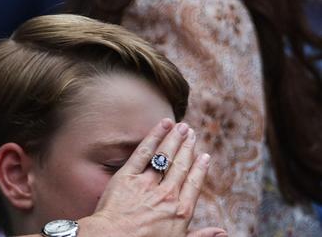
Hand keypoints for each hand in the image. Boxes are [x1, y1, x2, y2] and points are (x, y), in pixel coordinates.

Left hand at [78, 119, 226, 236]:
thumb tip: (224, 232)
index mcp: (180, 211)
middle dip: (187, 147)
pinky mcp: (127, 176)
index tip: (205, 156)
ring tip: (181, 126)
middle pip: (180, 166)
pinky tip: (162, 125)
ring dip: (174, 139)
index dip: (200, 168)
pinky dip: (154, 136)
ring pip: (164, 156)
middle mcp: (167, 195)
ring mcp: (147, 184)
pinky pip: (143, 153)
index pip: (193, 183)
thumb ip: (201, 236)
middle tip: (191, 133)